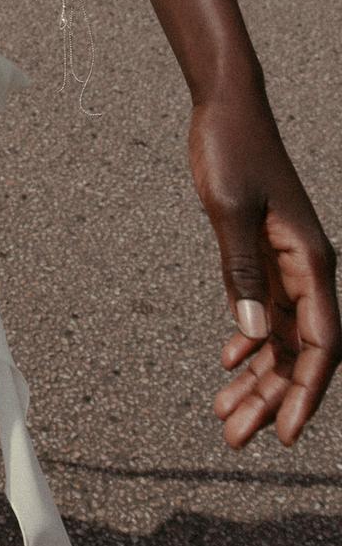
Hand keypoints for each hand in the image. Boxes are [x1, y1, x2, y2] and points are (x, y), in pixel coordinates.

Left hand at [189, 90, 339, 447]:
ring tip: (224, 415)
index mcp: (311, 261)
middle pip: (299, 351)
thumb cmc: (232, 150)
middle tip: (235, 438)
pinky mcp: (263, 255)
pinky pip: (263, 312)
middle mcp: (306, 269)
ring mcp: (285, 264)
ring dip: (256, 377)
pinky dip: (248, 340)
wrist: (226, 108)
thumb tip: (253, 334)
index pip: (322, 343)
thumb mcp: (229, 209)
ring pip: (279, 337)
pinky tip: (227, 361)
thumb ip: (242, 271)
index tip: (285, 433)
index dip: (307, 393)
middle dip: (271, 398)